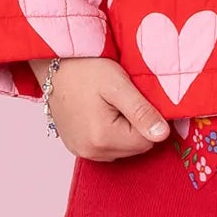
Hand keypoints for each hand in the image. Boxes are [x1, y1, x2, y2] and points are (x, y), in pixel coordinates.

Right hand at [29, 56, 171, 159]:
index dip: (148, 119)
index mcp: (102, 138)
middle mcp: (90, 152)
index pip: (147, 141)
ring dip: (124, 130)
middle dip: (136, 126)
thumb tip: (163, 135)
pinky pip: (107, 147)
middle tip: (123, 100)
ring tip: (110, 105)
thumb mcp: (118, 85)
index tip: (137, 99)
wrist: (54, 64)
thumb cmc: (85, 69)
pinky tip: (101, 113)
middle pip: (135, 148)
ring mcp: (81, 151)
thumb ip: (142, 111)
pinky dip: (110, 133)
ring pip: (122, 149)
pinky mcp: (76, 147)